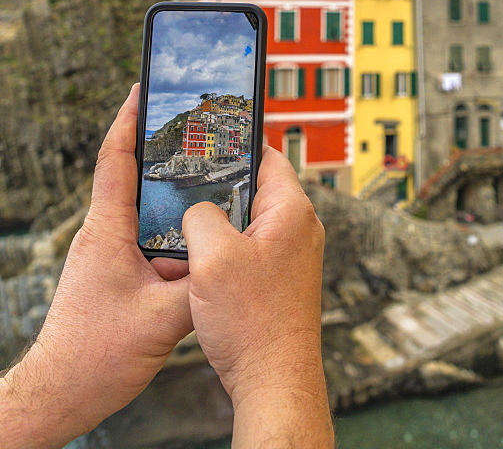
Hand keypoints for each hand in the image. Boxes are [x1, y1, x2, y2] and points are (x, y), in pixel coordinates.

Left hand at [0, 84, 192, 448]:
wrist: (61, 394)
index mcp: (107, 230)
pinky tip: (203, 240)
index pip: (115, 160)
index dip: (129, 121)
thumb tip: (232, 259)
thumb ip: (201, 286)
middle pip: (135, 177)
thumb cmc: (94, 356)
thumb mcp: (161, 320)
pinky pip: (152, 240)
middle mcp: (106, 234)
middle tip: (196, 126)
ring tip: (211, 181)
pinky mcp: (120, 274)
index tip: (143, 88)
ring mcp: (111, 254)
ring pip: (148, 212)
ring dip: (175, 197)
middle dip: (163, 149)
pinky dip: (176, 232)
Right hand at [182, 146, 333, 448]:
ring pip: (249, 219)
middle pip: (255, 187)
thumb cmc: (254, 324)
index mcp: (291, 211)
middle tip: (188, 178)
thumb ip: (201, 217)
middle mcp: (299, 228)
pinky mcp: (280, 277)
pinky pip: (250, 246)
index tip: (209, 135)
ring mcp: (291, 254)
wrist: (274, 380)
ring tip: (189, 221)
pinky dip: (226, 246)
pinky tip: (200, 258)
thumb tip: (197, 211)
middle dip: (221, 185)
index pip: (266, 156)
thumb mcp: (212, 258)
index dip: (236, 143)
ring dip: (220, 220)